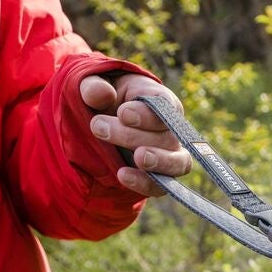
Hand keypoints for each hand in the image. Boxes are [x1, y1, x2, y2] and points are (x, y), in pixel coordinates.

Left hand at [80, 73, 193, 195]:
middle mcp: (171, 130)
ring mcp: (170, 156)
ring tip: (138, 158)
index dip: (148, 114)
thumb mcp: (93, 84)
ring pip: (178, 163)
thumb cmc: (104, 98)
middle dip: (134, 136)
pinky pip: (162, 186)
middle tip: (98, 127)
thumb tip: (103, 94)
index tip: (123, 114)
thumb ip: (94, 85)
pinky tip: (123, 175)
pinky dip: (145, 183)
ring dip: (158, 161)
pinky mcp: (160, 178)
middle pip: (167, 137)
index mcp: (160, 101)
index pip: (166, 107)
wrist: (103, 122)